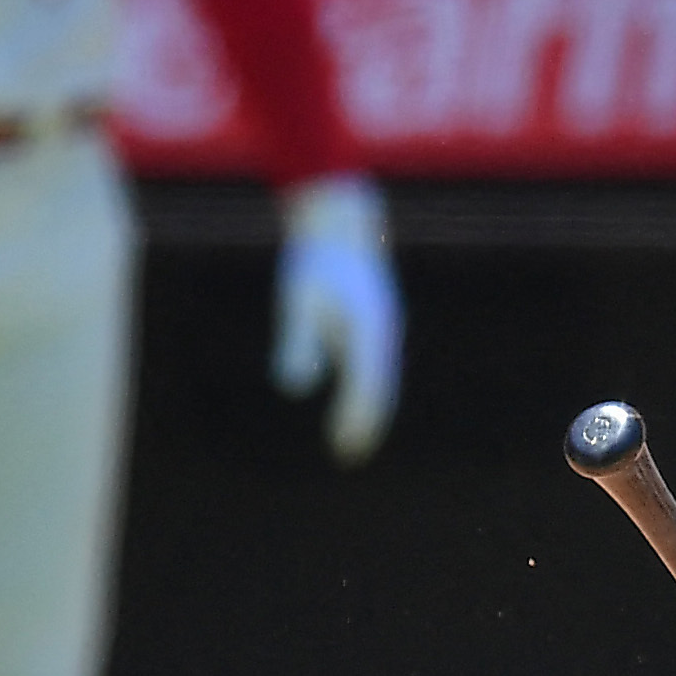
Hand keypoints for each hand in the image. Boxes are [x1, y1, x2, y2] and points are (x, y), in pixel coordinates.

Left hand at [271, 175, 402, 462]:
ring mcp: (380, 329)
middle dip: (366, 422)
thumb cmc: (315, 261)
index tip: (345, 446)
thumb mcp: (299, 299)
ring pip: (380, 379)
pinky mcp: (371, 326)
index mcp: (370, 328)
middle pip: (380, 387)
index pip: (368, 385)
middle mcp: (381, 332)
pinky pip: (371, 368)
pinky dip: (364, 392)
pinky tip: (349, 406)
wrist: (338, 222)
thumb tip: (294, 387)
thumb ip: (300, 343)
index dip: (357, 418)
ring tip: (353, 441)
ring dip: (368, 410)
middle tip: (349, 454)